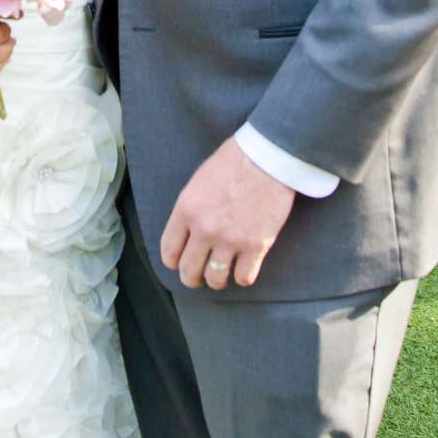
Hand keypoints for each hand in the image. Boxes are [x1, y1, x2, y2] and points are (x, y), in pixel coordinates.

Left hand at [160, 137, 295, 290]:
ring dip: (217, 280)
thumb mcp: (199, 182)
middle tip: (198, 276)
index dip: (173, 262)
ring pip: (215, 280)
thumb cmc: (234, 162)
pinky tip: (244, 268)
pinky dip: (243, 277)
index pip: (169, 251)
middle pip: (189, 272)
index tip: (179, 262)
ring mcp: (231, 240)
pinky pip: (244, 278)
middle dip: (191, 278)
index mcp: (186, 210)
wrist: (268, 157)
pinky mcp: (257, 246)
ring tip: (221, 274)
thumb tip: (187, 233)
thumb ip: (190, 209)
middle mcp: (205, 229)